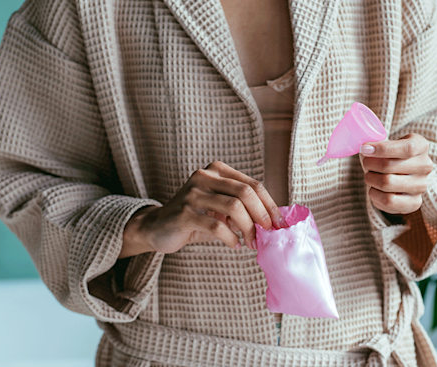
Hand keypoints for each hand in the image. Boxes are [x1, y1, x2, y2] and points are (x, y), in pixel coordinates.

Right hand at [120, 161, 287, 257]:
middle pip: (246, 192)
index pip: (253, 184)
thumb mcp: (221, 209)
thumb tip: (274, 221)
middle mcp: (204, 176)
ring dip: (248, 229)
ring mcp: (192, 193)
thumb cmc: (196, 218)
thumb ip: (243, 209)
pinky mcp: (184, 212)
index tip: (279, 224)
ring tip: (251, 243)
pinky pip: (216, 225)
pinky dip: (230, 237)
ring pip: (234, 207)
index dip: (269, 205)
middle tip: (268, 234)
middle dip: (262, 216)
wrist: (157, 228)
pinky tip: (234, 245)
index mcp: (217, 170)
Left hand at [359, 133, 432, 214]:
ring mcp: (421, 185)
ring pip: (386, 184)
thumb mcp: (385, 143)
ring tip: (369, 176)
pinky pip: (388, 201)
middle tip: (366, 163)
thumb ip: (376, 143)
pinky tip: (375, 189)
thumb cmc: (388, 156)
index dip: (382, 149)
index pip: (406, 148)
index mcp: (421, 146)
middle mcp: (425, 166)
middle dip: (370, 164)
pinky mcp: (414, 203)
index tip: (364, 149)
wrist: (398, 175)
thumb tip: (366, 150)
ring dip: (370, 179)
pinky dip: (374, 194)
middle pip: (389, 166)